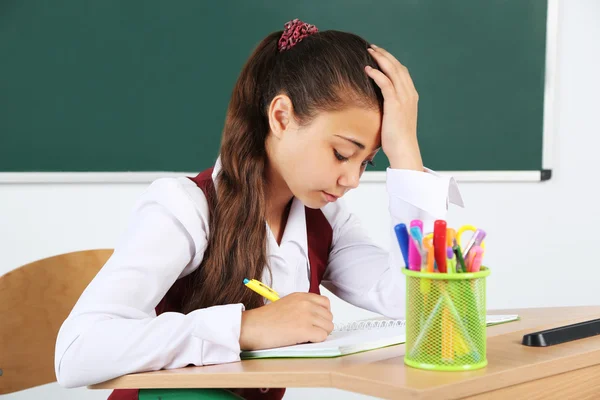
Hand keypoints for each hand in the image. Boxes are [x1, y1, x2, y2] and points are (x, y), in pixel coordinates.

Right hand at [239, 292, 333, 350]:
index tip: (316, 321)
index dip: (322, 315)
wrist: (252, 327)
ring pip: (328, 327)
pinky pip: (322, 337)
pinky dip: (315, 341)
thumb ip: (302, 307)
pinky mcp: (305, 329)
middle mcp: (306, 303)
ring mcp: (306, 316)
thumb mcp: (286, 304)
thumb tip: (317, 317)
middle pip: (329, 316)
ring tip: (305, 336)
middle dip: (322, 326)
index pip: (326, 303)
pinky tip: (304, 340)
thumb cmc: (265, 319)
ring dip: (319, 334)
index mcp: (301, 296)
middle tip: (310, 331)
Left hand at [365, 44, 423, 170]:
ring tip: (369, 52)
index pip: (402, 72)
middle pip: (398, 67)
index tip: (379, 55)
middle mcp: (409, 94)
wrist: (404, 150)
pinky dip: (377, 74)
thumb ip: (390, 108)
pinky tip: (367, 69)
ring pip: (393, 71)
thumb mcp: (394, 119)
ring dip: (380, 59)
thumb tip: (377, 106)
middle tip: (373, 47)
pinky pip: (386, 83)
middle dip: (385, 55)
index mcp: (410, 96)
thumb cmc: (396, 139)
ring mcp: (403, 98)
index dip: (391, 61)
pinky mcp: (395, 104)